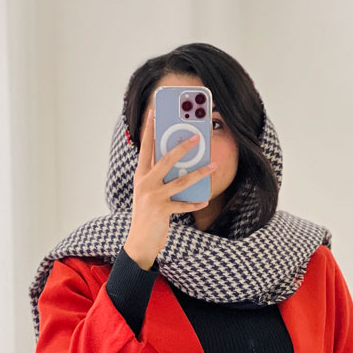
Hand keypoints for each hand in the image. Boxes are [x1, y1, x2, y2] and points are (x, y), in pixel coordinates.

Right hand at [124, 108, 215, 268]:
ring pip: (180, 180)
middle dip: (183, 147)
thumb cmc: (147, 214)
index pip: (145, 147)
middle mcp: (145, 182)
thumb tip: (177, 161)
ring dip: (199, 173)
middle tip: (197, 137)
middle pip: (166, 159)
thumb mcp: (147, 192)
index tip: (154, 111)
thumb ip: (158, 176)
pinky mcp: (161, 210)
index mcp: (140, 175)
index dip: (149, 128)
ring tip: (213, 166)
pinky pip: (183, 204)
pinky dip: (195, 203)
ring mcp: (153, 196)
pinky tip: (205, 200)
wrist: (139, 241)